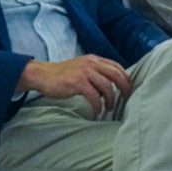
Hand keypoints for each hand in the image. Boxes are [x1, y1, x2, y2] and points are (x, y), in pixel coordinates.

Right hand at [18, 55, 132, 115]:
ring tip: (109, 108)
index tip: (129, 89)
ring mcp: (84, 72)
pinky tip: (97, 111)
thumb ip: (96, 73)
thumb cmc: (63, 75)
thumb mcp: (82, 68)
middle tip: (126, 99)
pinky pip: (94, 96)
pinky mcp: (77, 83)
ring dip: (111, 99)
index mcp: (94, 60)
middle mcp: (91, 64)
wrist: (42, 75)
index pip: (116, 66)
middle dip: (125, 88)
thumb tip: (111, 88)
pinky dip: (98, 105)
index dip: (126, 78)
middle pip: (116, 74)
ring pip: (107, 86)